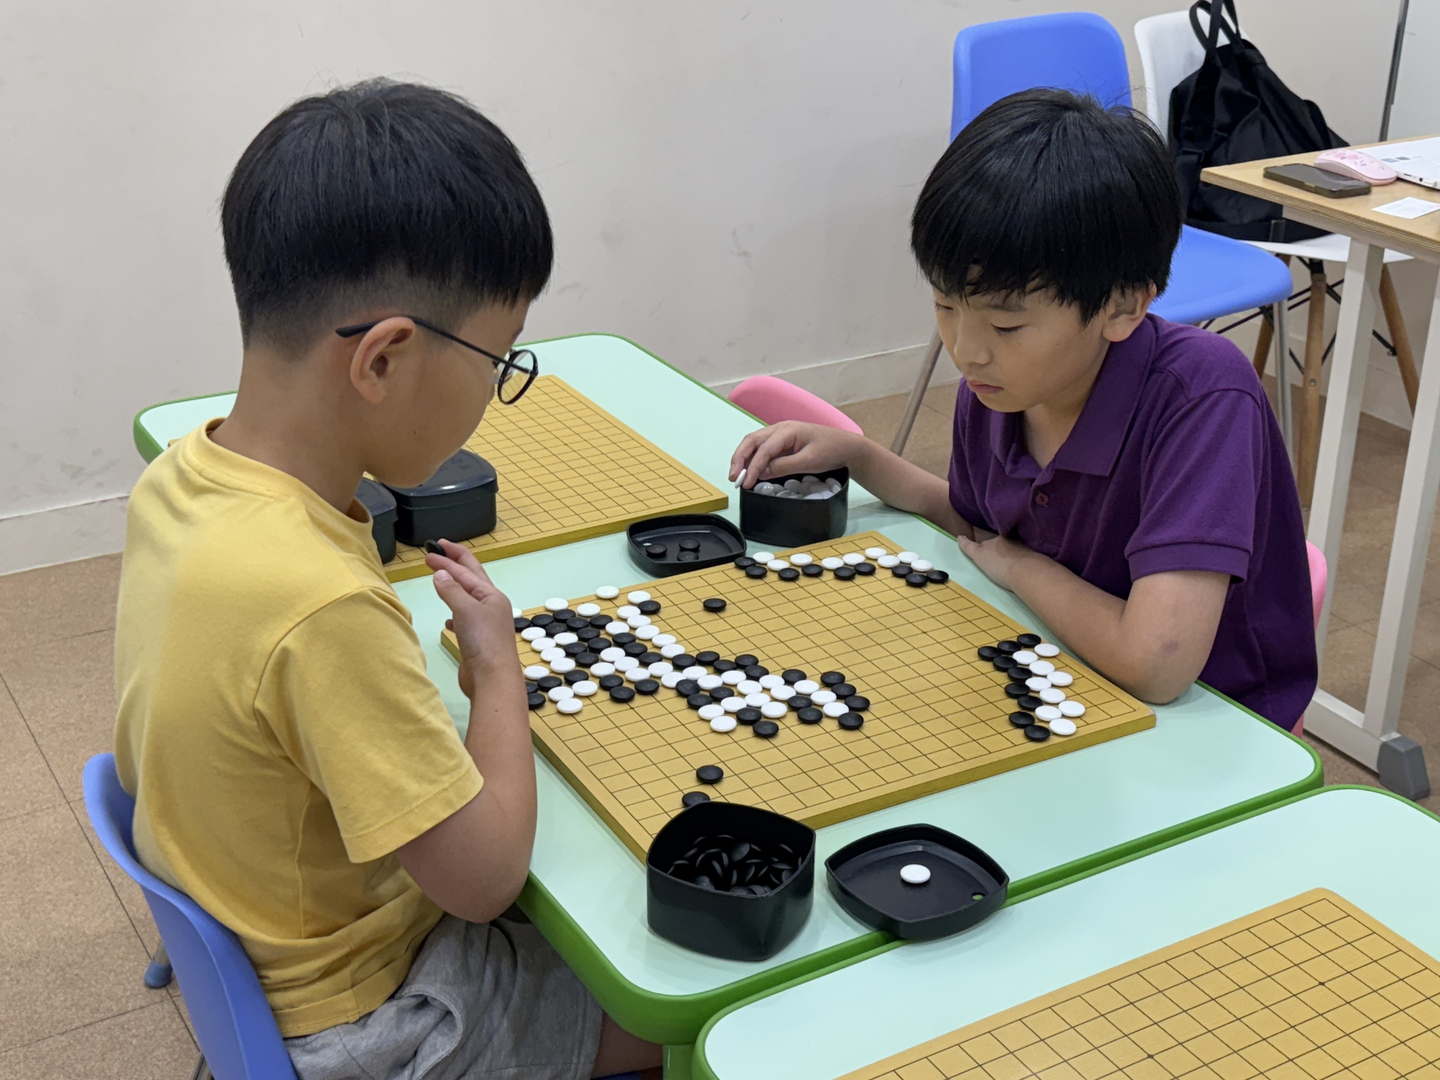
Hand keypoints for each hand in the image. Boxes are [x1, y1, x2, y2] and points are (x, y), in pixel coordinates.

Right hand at [426, 540, 520, 700]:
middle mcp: (491, 606)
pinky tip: (447, 620)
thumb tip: (441, 574)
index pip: (466, 570)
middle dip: (455, 564)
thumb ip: (451, 590)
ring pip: (467, 598)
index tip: (429, 550)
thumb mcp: (465, 609)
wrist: (492, 678)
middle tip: (438, 550)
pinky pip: (464, 620)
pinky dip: (454, 615)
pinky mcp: (477, 640)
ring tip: (440, 580)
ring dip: (454, 587)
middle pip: (471, 578)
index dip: (447, 558)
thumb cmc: (482, 641)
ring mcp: (485, 623)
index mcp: (491, 595)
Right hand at [729, 421, 861, 487]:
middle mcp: (780, 429)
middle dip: (739, 459)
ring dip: (743, 458)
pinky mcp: (783, 442)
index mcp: (787, 430)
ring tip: (736, 475)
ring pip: (754, 443)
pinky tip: (749, 470)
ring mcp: (781, 434)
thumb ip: (784, 467)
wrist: (847, 446)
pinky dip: (753, 459)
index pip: (763, 450)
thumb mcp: (809, 462)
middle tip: (733, 478)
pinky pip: (762, 448)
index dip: (752, 468)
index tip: (746, 484)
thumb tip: (762, 473)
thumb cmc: (831, 450)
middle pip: (751, 441)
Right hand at [956, 531, 1036, 592]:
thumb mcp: (979, 556)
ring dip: (1011, 554)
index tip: (982, 549)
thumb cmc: (999, 566)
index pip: (987, 542)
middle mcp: (1010, 541)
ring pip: (1014, 549)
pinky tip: (1021, 567)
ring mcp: (1023, 548)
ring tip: (1009, 564)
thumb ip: (969, 547)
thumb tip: (960, 537)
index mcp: (996, 540)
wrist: (1026, 572)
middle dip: (998, 549)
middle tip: (996, 559)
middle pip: (1001, 544)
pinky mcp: (1034, 557)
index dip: (983, 546)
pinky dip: (1022, 559)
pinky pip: (1025, 556)